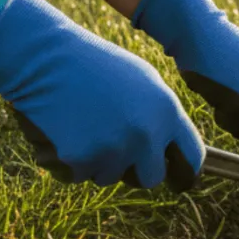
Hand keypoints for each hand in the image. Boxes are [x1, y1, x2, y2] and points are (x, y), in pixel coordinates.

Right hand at [0, 0, 204, 189]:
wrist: (46, 59)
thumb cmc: (96, 66)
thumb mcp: (144, 81)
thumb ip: (162, 115)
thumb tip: (171, 145)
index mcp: (167, 112)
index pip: (191, 157)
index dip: (184, 171)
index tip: (177, 179)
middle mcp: (146, 134)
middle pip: (151, 177)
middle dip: (136, 171)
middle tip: (117, 153)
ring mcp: (114, 149)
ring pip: (111, 176)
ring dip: (99, 162)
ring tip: (84, 127)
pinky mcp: (82, 159)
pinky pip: (81, 175)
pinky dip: (72, 161)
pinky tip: (65, 132)